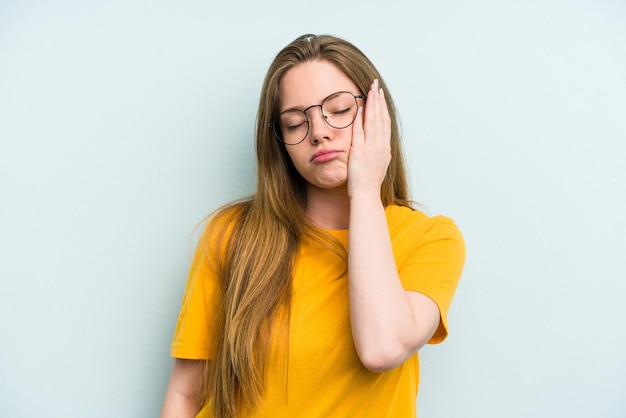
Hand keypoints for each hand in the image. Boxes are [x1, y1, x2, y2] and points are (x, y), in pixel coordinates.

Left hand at [347, 79, 391, 199]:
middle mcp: (380, 146)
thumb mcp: (377, 164)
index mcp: (384, 148)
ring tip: (370, 91)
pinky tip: (359, 108)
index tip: (380, 95)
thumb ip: (377, 152)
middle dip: (378, 100)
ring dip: (372, 105)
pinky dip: (360, 119)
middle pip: (380, 118)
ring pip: (373, 122)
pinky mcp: (360, 152)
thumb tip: (379, 144)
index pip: (384, 123)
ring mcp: (371, 148)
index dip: (383, 108)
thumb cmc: (369, 184)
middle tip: (376, 86)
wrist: (367, 195)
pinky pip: (360, 132)